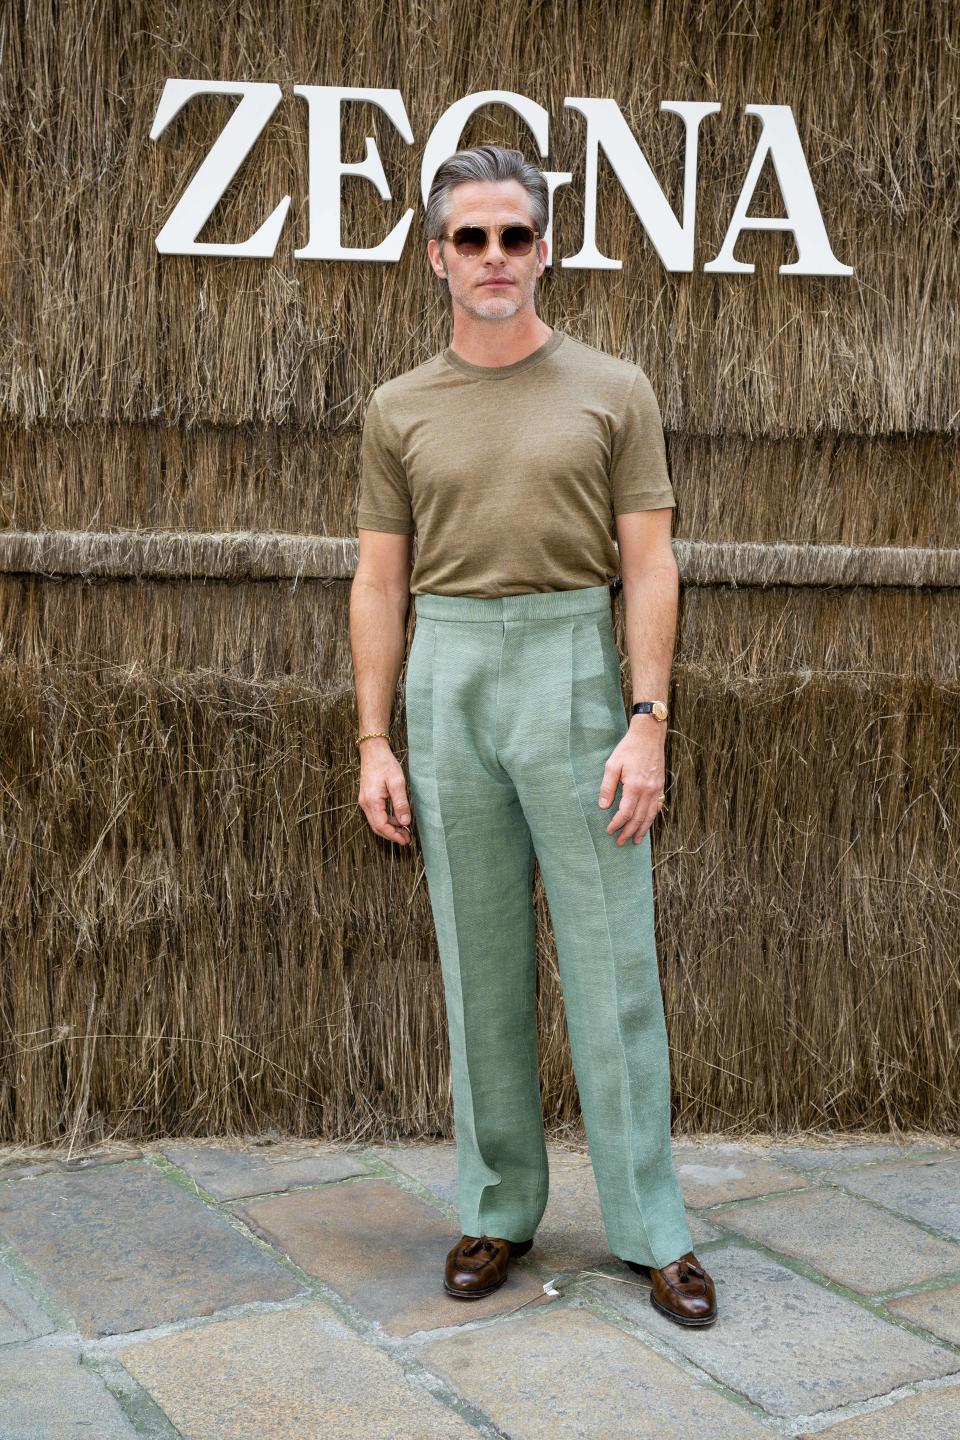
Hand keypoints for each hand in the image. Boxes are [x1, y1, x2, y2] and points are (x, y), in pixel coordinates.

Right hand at [358, 739, 413, 844]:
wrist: (373, 751)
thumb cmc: (384, 764)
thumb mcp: (397, 782)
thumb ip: (401, 803)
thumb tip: (405, 822)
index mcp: (372, 801)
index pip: (381, 826)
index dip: (393, 835)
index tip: (405, 840)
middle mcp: (365, 803)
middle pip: (377, 827)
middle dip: (392, 835)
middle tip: (406, 839)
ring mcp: (365, 801)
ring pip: (376, 822)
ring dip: (389, 828)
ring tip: (404, 831)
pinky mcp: (367, 798)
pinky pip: (376, 814)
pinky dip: (386, 820)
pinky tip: (396, 819)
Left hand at [597, 720, 665, 843]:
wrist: (649, 735)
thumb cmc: (629, 748)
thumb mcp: (613, 764)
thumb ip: (608, 787)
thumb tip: (603, 806)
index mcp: (634, 786)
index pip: (625, 813)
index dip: (617, 824)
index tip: (609, 831)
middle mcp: (648, 791)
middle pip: (638, 818)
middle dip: (628, 832)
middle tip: (620, 842)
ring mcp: (656, 789)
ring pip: (649, 816)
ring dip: (642, 830)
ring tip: (635, 841)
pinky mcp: (660, 786)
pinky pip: (656, 807)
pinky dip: (651, 819)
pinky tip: (646, 824)